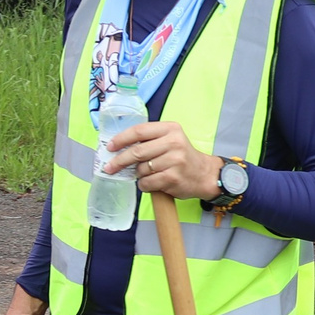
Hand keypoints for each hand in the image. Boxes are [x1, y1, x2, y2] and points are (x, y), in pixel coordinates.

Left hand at [104, 121, 219, 199]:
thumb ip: (150, 139)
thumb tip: (119, 146)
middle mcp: (173, 142)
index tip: (110, 146)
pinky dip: (144, 185)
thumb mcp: (170, 139)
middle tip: (110, 167)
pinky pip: (147, 182)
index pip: (139, 131)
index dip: (121, 139)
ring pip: (141, 169)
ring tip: (145, 174)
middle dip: (119, 161)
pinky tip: (150, 183)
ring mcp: (174, 161)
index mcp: (170, 129)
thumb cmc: (182, 157)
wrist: (204, 174)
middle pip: (137, 151)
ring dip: (137, 174)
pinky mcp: (173, 178)